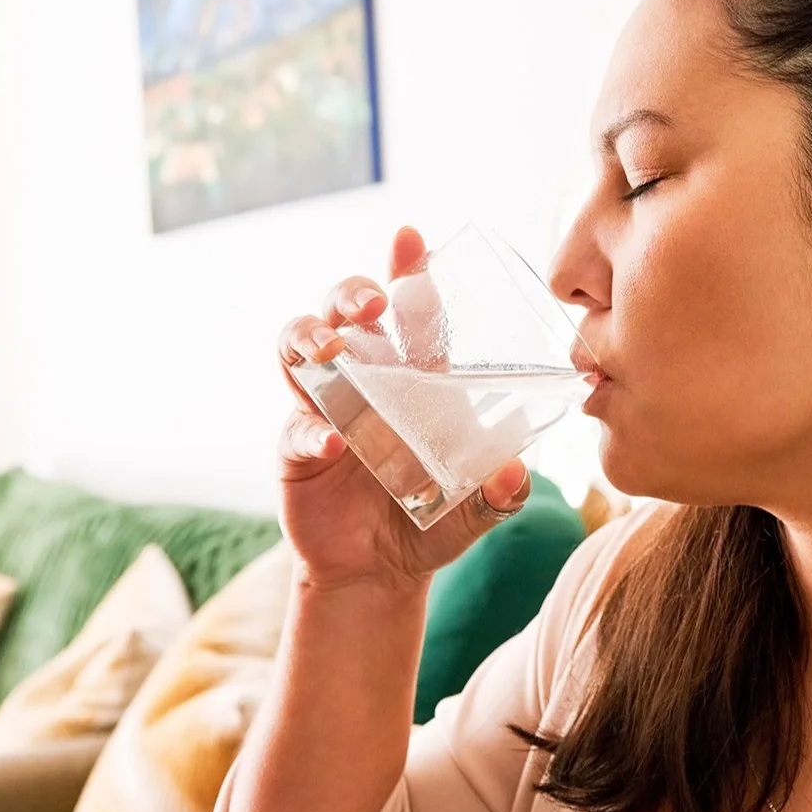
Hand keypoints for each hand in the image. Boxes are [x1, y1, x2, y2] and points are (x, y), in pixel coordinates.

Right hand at [275, 225, 529, 590]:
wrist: (381, 573)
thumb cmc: (432, 521)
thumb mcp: (480, 507)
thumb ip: (502, 491)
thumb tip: (514, 473)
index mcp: (412, 377)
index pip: (408, 310)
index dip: (407, 271)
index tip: (410, 238)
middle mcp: (364, 380)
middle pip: (342, 312)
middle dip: (351, 293)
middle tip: (369, 306)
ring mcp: (325, 409)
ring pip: (299, 349)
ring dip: (310, 339)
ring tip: (329, 351)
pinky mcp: (297, 449)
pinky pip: (296, 428)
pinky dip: (312, 431)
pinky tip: (335, 441)